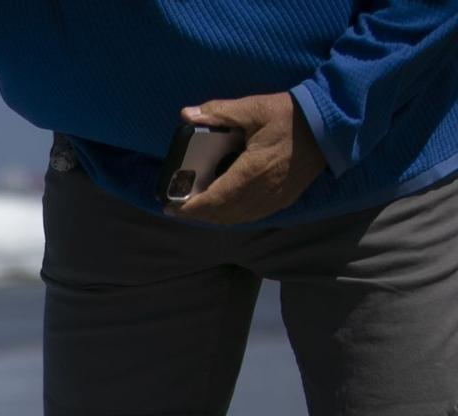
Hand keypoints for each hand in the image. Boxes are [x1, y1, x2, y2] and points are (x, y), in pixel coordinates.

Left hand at [169, 93, 325, 224]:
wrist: (333, 122)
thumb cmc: (293, 114)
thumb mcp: (254, 108)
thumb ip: (219, 112)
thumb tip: (187, 114)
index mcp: (251, 172)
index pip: (213, 200)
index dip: (189, 207)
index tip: (171, 206)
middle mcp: (263, 191)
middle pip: (222, 214)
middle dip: (199, 213)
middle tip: (181, 204)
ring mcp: (276, 197)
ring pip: (238, 218)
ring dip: (217, 215)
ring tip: (200, 205)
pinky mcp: (286, 198)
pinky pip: (254, 215)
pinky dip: (236, 214)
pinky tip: (228, 205)